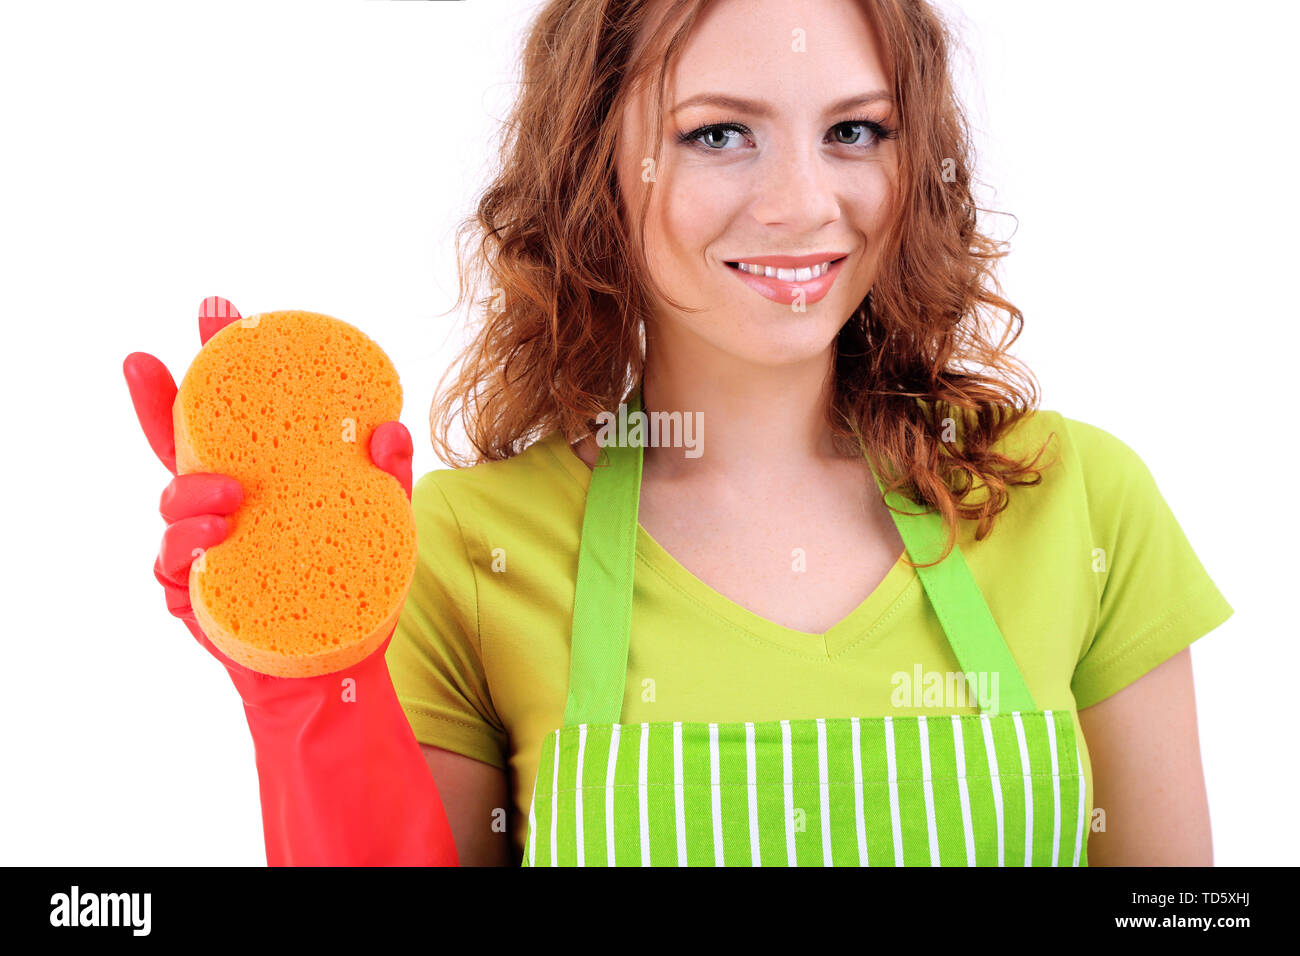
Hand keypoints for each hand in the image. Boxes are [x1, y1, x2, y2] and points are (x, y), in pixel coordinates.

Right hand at [124, 296, 413, 680]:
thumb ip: (386, 476)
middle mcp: (226, 505)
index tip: (218, 311)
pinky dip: (186, 551)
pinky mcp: (195, 594)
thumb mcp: (382, 522)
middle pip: (178, 443)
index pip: (236, 412)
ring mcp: (205, 548)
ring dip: (189, 491)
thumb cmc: (353, 583)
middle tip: (151, 361)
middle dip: (160, 397)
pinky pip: (172, 566)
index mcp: (266, 476)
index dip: (219, 361)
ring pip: (171, 505)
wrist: (340, 666)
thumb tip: (389, 430)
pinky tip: (211, 545)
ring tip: (227, 495)